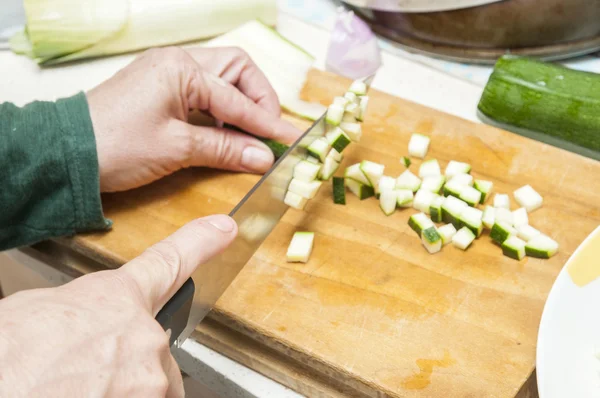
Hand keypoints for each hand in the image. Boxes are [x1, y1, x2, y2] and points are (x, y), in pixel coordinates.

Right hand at [0, 214, 236, 396]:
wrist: (2, 389)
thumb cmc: (9, 357)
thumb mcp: (33, 313)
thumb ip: (79, 312)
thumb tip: (81, 323)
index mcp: (115, 297)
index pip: (168, 262)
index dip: (200, 242)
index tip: (224, 230)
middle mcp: (144, 334)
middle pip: (151, 346)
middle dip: (121, 360)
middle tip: (78, 373)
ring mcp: (150, 375)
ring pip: (149, 385)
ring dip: (121, 389)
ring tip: (75, 389)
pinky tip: (85, 396)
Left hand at [87, 47, 301, 192]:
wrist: (66, 154)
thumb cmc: (117, 146)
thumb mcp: (178, 148)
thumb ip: (225, 149)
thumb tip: (264, 158)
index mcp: (182, 69)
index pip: (238, 98)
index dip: (266, 123)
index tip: (289, 141)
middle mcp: (177, 62)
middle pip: (236, 71)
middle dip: (258, 99)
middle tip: (267, 132)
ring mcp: (168, 74)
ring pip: (222, 80)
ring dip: (240, 105)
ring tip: (248, 136)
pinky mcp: (161, 90)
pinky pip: (203, 93)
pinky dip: (220, 111)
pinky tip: (225, 133)